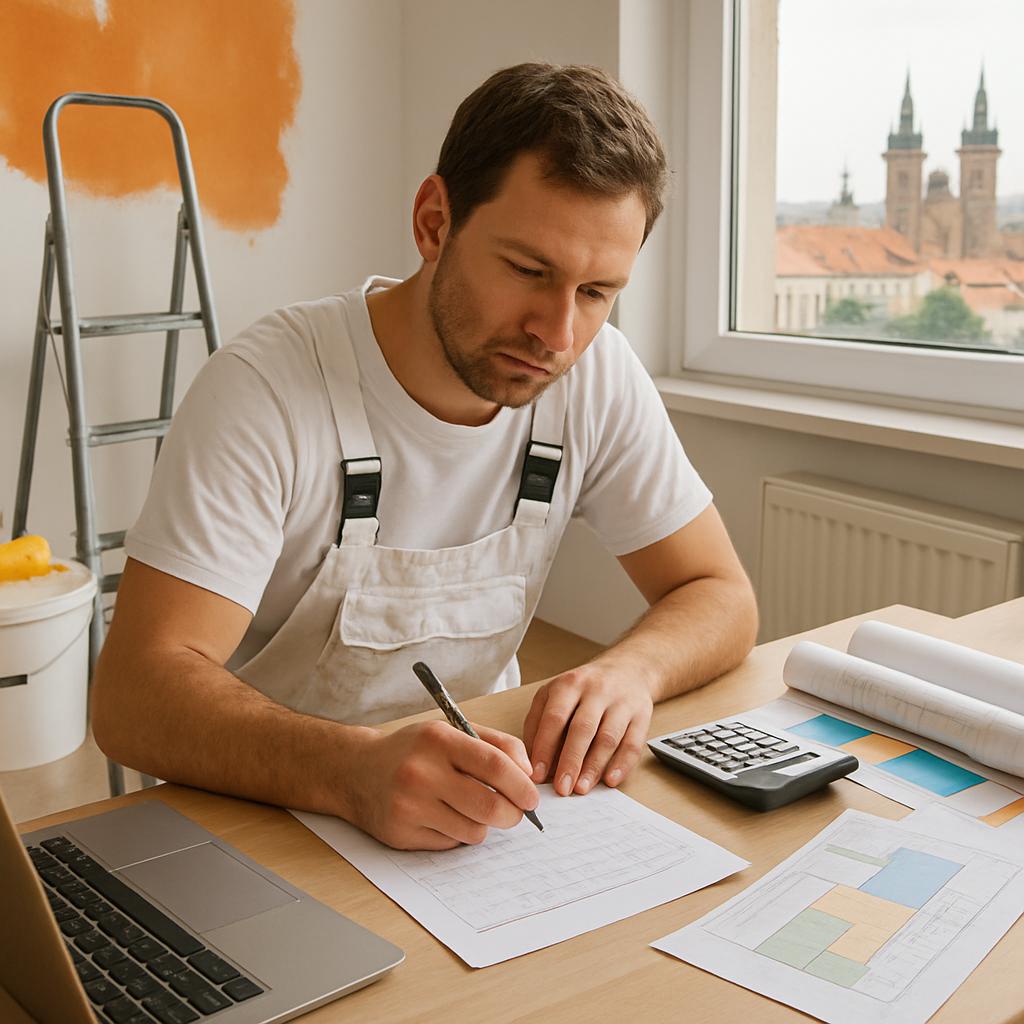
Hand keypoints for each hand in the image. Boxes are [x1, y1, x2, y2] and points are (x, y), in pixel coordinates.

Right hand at [344, 720, 538, 850]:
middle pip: (488, 806)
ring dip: (483, 825)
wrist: (356, 770)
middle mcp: (421, 772)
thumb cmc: (414, 750)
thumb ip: (496, 745)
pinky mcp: (401, 834)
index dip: (521, 785)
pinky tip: (442, 817)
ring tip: (470, 809)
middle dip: (512, 814)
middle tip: (515, 813)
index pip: (494, 765)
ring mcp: (409, 806)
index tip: (532, 797)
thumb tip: (528, 774)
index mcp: (438, 740)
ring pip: (473, 831)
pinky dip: (457, 834)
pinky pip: (450, 844)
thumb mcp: (451, 732)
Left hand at [523, 661, 652, 795]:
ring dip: (594, 767)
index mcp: (569, 684)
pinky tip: (610, 780)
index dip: (545, 748)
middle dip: (570, 761)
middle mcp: (596, 691)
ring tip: (581, 789)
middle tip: (561, 788)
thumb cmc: (583, 689)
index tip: (537, 775)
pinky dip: (622, 765)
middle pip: (582, 728)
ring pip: (608, 738)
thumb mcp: (554, 694)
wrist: (626, 669)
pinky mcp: (641, 715)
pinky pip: (633, 743)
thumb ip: (539, 723)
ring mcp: (621, 702)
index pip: (554, 718)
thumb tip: (531, 760)